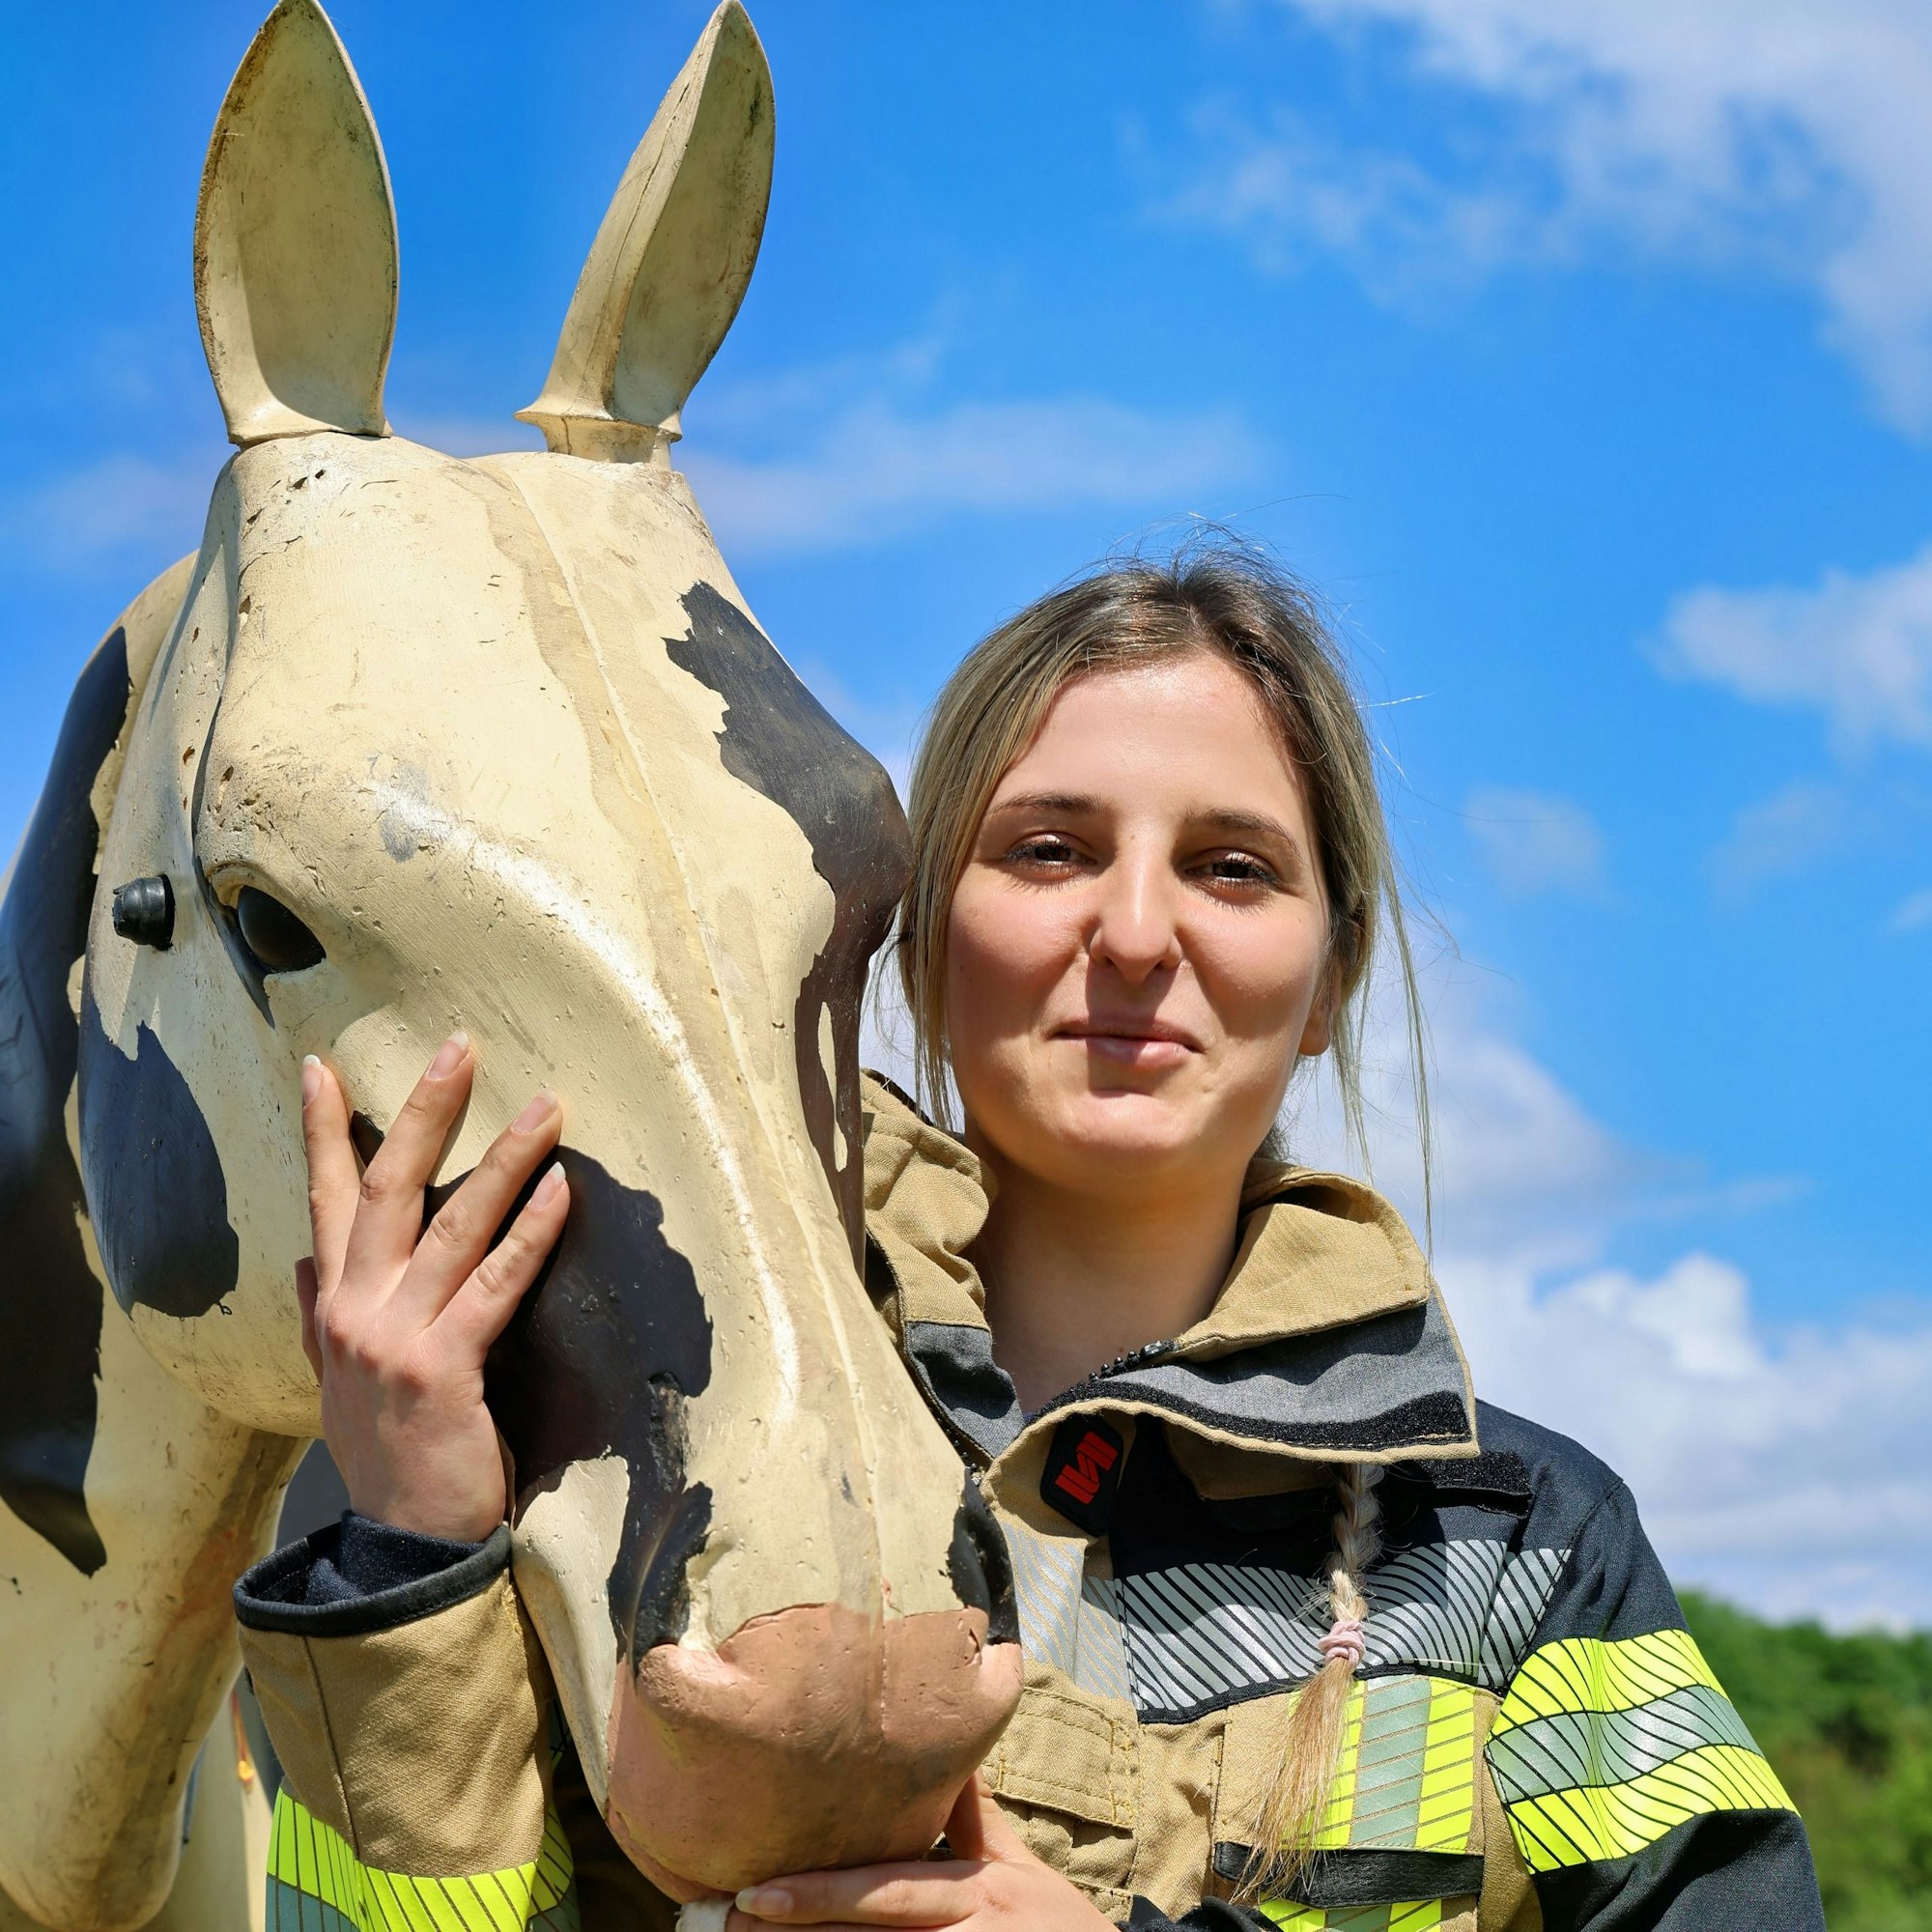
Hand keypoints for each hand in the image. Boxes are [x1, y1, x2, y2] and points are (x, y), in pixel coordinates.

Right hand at [296, 1034, 570, 1540]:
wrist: (400, 1551)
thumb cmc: (388, 1457)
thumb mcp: (339, 1383)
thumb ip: (323, 1318)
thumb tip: (304, 1259)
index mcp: (335, 1308)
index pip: (322, 1200)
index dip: (319, 1130)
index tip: (320, 1065)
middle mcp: (356, 1311)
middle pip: (385, 1189)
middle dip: (421, 1112)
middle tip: (459, 1046)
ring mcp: (396, 1338)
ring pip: (451, 1225)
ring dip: (501, 1159)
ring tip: (544, 1106)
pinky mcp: (444, 1370)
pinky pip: (494, 1286)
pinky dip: (529, 1233)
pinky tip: (561, 1192)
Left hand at [723, 1778, 1113, 1930]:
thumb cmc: (1061, 1927)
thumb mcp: (1021, 1870)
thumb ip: (977, 1820)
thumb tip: (949, 1756)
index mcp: (975, 1892)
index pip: (888, 1890)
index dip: (823, 1892)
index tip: (760, 1888)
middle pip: (875, 1931)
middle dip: (804, 1924)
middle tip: (737, 1917)